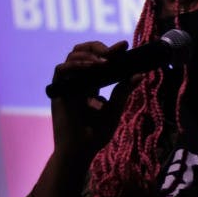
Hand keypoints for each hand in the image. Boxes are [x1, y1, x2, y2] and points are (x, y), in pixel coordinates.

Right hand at [50, 40, 137, 160]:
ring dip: (89, 55)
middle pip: (82, 52)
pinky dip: (75, 65)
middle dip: (97, 47)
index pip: (98, 59)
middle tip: (113, 52)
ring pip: (71, 56)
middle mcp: (78, 81)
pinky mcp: (58, 92)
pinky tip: (90, 68)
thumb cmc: (97, 134)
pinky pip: (61, 70)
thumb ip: (123, 91)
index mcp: (91, 84)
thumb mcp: (115, 109)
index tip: (125, 45)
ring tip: (105, 62)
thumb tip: (139, 74)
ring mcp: (67, 85)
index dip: (110, 50)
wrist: (81, 151)